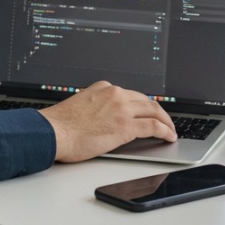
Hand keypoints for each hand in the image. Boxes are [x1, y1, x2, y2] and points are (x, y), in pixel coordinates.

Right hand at [37, 81, 176, 162]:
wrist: (53, 132)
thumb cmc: (60, 125)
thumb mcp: (80, 106)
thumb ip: (97, 108)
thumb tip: (105, 120)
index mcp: (103, 88)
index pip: (130, 95)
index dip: (141, 105)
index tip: (146, 112)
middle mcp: (115, 94)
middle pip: (145, 101)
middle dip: (157, 111)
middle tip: (164, 120)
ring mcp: (122, 109)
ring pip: (154, 110)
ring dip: (166, 121)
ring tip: (170, 130)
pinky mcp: (126, 126)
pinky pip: (154, 127)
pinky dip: (165, 131)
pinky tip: (169, 136)